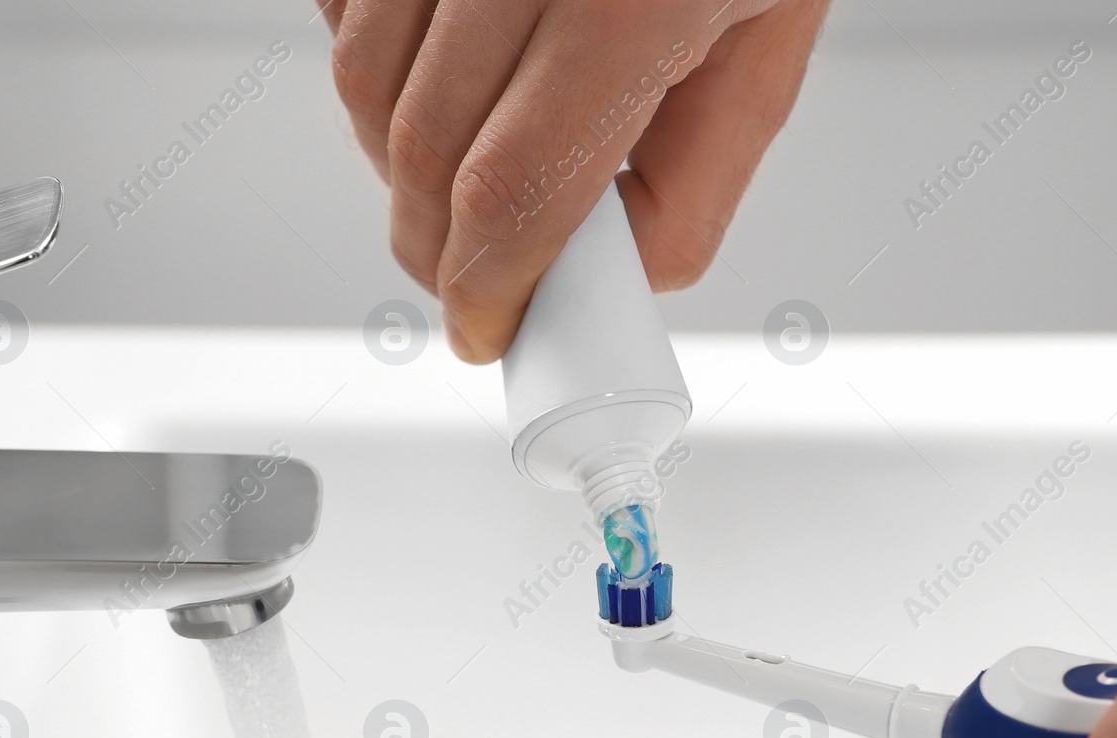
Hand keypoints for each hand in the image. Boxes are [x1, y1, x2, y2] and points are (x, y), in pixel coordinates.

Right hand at [323, 0, 829, 361]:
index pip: (517, 190)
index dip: (488, 287)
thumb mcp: (771, 29)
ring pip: (363, 80)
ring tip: (469, 169)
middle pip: (421, 149)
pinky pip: (345, 2)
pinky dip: (376, 64)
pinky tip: (439, 73)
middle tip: (479, 278)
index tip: (490, 326)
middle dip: (438, 248)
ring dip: (401, 164)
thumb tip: (630, 269)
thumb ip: (704, 167)